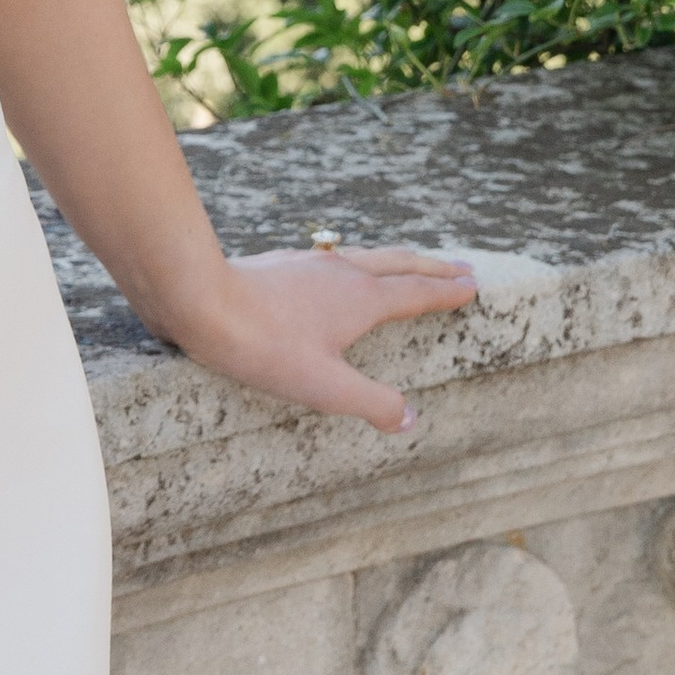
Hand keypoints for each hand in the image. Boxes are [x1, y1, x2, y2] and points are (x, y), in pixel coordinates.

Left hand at [175, 244, 477, 432]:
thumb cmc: (263, 345)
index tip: (472, 285)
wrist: (201, 300)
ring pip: (366, 256)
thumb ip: (372, 403)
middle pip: (398, 264)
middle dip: (431, 268)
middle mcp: (342, 272)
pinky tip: (337, 269)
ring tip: (408, 264)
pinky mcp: (282, 263)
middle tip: (460, 267)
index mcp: (362, 299)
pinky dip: (355, 261)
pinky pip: (333, 258)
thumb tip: (410, 419)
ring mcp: (311, 263)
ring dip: (396, 260)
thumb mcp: (325, 386)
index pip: (416, 293)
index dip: (446, 292)